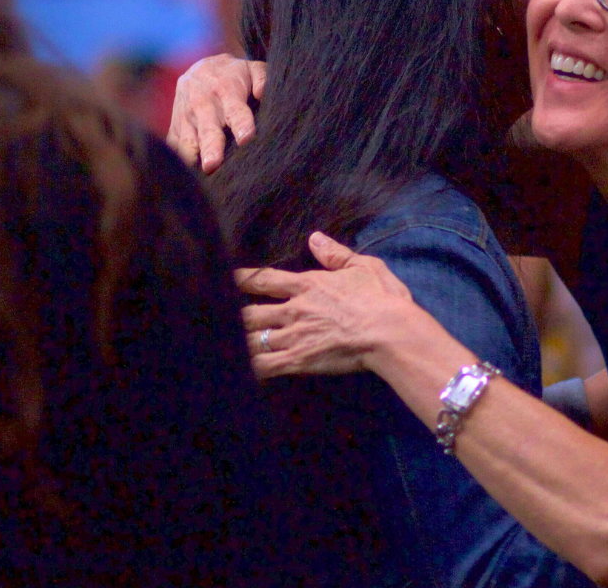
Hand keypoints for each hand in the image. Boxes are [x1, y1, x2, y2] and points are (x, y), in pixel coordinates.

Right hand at [166, 53, 266, 172]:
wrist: (201, 68)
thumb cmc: (234, 75)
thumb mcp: (252, 69)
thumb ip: (263, 78)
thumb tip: (263, 92)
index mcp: (225, 88)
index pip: (235, 109)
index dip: (241, 124)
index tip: (246, 139)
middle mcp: (202, 102)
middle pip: (208, 129)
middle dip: (210, 147)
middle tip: (213, 165)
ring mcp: (185, 115)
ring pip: (187, 140)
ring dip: (192, 156)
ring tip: (199, 173)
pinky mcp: (174, 126)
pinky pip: (174, 145)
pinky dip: (178, 159)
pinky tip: (186, 174)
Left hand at [235, 232, 418, 378]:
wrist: (390, 332)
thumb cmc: (383, 299)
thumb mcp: (364, 267)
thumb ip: (336, 254)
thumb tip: (315, 238)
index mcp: (308, 285)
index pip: (265, 279)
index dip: (242, 280)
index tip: (226, 280)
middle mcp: (295, 309)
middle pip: (251, 313)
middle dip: (233, 316)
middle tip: (217, 318)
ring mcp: (295, 336)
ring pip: (253, 339)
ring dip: (238, 342)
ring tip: (221, 345)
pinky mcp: (299, 360)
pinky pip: (265, 365)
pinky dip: (249, 368)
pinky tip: (237, 370)